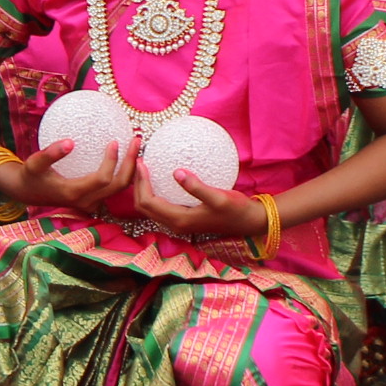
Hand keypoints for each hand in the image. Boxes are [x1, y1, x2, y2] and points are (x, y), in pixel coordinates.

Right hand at [0, 133, 132, 216]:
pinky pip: (114, 188)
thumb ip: (50, 153)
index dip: (112, 161)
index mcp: (75, 193)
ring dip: (131, 169)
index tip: (114, 141)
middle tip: (137, 140)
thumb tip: (70, 142)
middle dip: (132, 164)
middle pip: (119, 186)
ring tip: (136, 146)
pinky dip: (123, 173)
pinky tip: (126, 156)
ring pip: (120, 189)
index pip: (103, 179)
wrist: (28, 192)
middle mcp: (87, 201)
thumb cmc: (31, 175)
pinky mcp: (93, 200)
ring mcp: (92, 203)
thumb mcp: (34, 163)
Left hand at [135, 164, 266, 243]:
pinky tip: (160, 177)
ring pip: (150, 208)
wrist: (248, 221)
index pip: (148, 202)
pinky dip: (154, 192)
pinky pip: (161, 206)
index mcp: (180, 220)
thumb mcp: (218, 196)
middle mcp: (175, 224)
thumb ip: (197, 187)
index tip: (141, 162)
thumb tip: (177, 173)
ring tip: (145, 168)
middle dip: (137, 185)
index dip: (141, 182)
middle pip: (143, 207)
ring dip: (143, 189)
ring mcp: (179, 222)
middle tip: (139, 162)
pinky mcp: (184, 218)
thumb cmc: (235, 209)